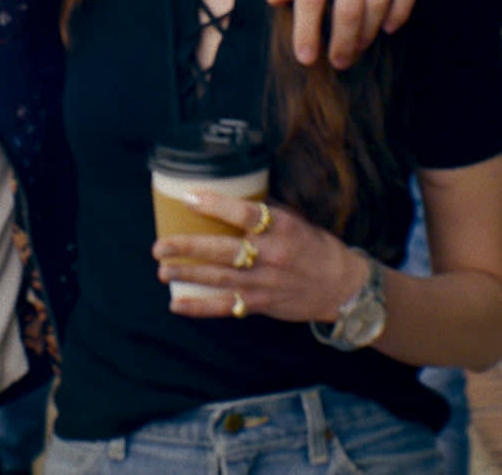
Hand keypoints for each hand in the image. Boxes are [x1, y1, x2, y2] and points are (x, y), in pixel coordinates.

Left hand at [152, 194, 364, 322]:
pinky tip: (177, 304)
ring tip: (162, 270)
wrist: (342, 286)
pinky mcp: (261, 304)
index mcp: (282, 228)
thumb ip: (264, 210)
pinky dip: (200, 307)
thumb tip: (227, 193)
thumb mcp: (294, 219)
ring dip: (188, 275)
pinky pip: (226, 307)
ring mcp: (265, 283)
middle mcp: (272, 256)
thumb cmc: (314, 246)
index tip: (188, 198)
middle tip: (160, 246)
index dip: (216, 205)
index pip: (245, 214)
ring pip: (219, 279)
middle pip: (224, 251)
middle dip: (189, 248)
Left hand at [267, 0, 424, 68]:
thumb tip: (276, 0)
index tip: (306, 57)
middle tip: (337, 61)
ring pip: (380, 1)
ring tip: (358, 47)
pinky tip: (389, 27)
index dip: (307, 29)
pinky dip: (400, 12)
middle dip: (342, 42)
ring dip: (369, 33)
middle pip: (349, 6)